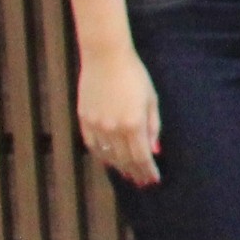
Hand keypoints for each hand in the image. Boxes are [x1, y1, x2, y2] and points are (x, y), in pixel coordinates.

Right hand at [77, 47, 161, 185]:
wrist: (105, 58)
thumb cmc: (135, 75)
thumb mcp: (151, 100)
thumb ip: (153, 127)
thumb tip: (155, 150)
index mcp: (134, 124)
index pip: (142, 157)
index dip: (148, 171)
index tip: (153, 179)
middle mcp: (114, 129)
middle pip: (125, 160)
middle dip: (135, 173)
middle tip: (142, 182)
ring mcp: (96, 125)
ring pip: (107, 155)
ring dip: (119, 167)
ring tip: (128, 174)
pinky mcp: (84, 119)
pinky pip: (92, 145)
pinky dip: (101, 156)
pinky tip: (108, 161)